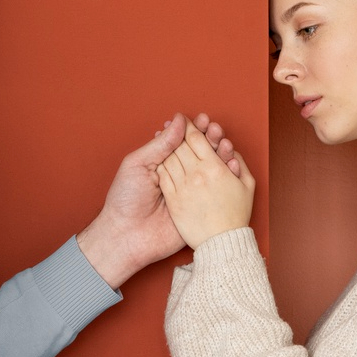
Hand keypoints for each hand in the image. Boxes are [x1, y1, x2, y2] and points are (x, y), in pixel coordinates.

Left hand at [77, 113, 244, 286]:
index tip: (203, 119)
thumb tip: (179, 120)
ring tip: (225, 143)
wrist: (126, 236)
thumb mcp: (138, 165)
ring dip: (220, 152)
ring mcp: (189, 190)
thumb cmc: (125, 199)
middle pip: (199, 151)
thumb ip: (160, 144)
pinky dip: (225, 174)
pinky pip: (214, 189)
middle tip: (215, 129)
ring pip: (209, 167)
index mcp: (162, 162)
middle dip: (209, 137)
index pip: (182, 141)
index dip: (193, 129)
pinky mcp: (197, 206)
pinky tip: (231, 163)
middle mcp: (177, 174)